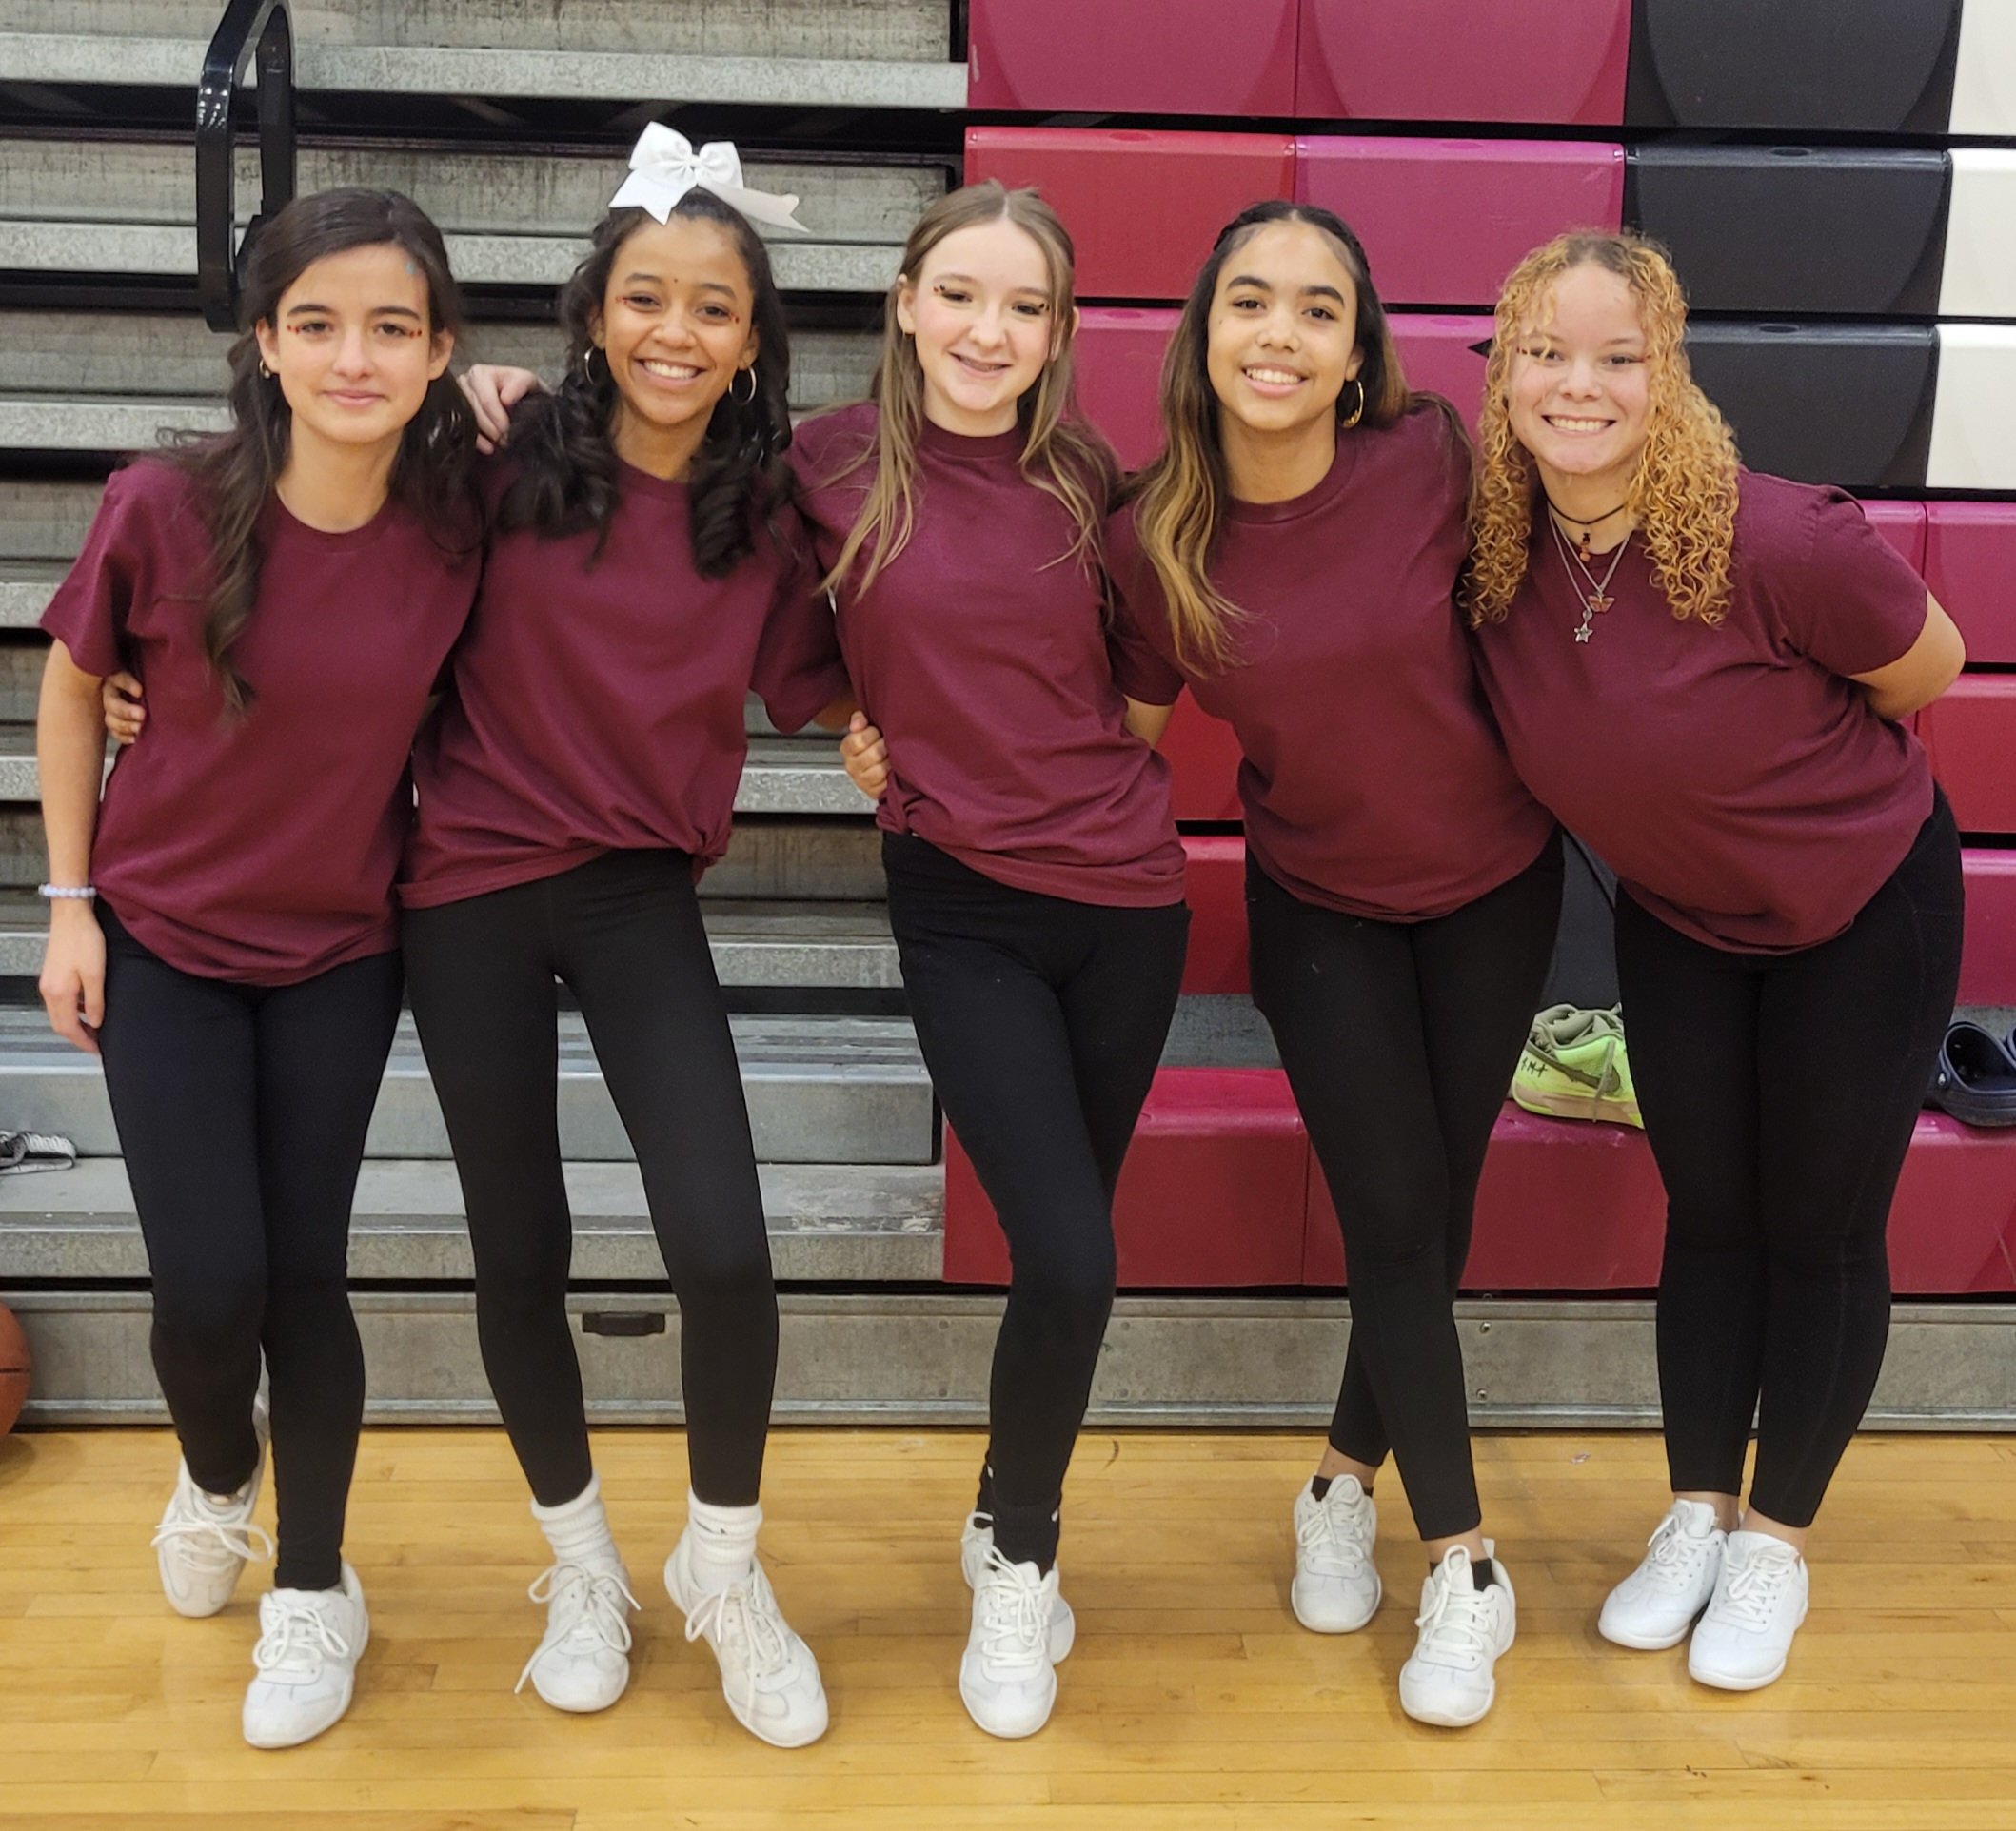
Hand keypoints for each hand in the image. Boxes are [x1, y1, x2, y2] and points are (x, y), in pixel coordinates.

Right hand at [39, 902, 104, 1054]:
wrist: (72, 916)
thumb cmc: (85, 940)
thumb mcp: (97, 974)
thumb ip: (95, 1001)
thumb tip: (96, 1021)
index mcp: (59, 993)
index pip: (69, 1028)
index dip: (83, 1042)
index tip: (96, 1050)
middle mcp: (49, 990)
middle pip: (60, 1024)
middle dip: (78, 1037)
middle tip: (96, 1043)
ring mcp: (49, 983)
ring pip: (59, 1014)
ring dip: (75, 1024)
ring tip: (94, 1029)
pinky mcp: (53, 975)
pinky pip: (60, 1002)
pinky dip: (72, 1011)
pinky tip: (87, 1008)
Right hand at [103, 671, 143, 745]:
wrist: (145, 697)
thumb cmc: (147, 683)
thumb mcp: (145, 676)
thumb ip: (142, 680)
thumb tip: (140, 691)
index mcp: (117, 680)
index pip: (120, 679)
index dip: (128, 685)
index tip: (140, 691)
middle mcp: (111, 696)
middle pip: (111, 704)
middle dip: (126, 711)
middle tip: (142, 714)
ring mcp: (111, 712)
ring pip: (111, 720)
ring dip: (125, 726)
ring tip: (139, 728)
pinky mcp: (115, 725)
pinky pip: (115, 733)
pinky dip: (123, 737)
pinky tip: (134, 739)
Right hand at [458, 365, 544, 452]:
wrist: (519, 397)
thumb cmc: (521, 389)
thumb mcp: (527, 381)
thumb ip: (520, 384)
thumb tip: (505, 398)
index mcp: (479, 374)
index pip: (486, 400)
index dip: (497, 418)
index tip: (507, 429)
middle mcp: (464, 383)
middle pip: (474, 411)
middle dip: (491, 428)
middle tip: (505, 439)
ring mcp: (457, 398)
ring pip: (467, 420)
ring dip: (484, 435)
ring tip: (499, 442)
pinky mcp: (456, 412)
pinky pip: (461, 428)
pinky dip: (476, 440)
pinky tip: (488, 447)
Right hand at [839, 711, 888, 800]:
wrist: (877, 764)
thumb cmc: (871, 743)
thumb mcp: (864, 727)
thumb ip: (859, 720)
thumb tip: (858, 722)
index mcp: (847, 748)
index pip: (858, 740)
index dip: (872, 734)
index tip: (877, 732)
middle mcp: (851, 765)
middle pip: (873, 754)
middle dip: (885, 747)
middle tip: (888, 744)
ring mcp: (861, 780)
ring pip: (880, 770)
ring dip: (890, 762)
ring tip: (892, 757)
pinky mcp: (873, 791)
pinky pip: (884, 785)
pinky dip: (891, 777)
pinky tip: (893, 770)